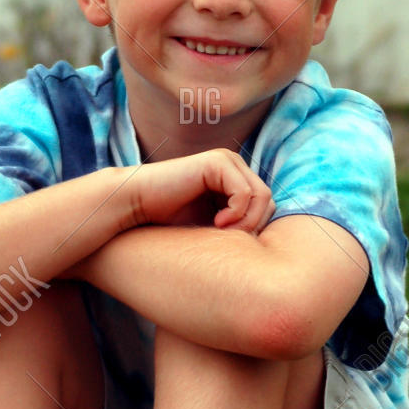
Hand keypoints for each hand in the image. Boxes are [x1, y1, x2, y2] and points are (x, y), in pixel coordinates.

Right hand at [129, 149, 275, 233]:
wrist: (134, 207)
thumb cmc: (168, 223)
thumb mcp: (213, 228)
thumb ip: (238, 226)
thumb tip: (273, 248)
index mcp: (234, 178)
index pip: (266, 205)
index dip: (255, 228)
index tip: (232, 244)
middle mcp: (234, 166)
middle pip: (268, 200)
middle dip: (253, 226)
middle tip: (228, 240)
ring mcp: (227, 160)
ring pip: (262, 196)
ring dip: (246, 222)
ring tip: (222, 233)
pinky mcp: (217, 162)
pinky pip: (244, 193)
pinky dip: (236, 214)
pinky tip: (217, 224)